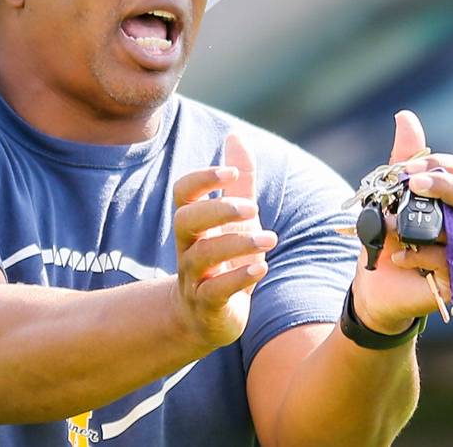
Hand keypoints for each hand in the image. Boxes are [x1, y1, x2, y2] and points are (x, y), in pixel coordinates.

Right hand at [170, 133, 277, 349]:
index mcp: (193, 223)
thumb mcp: (234, 219)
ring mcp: (193, 277)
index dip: (202, 178)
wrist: (205, 317)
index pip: (183, 193)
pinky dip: (237, 278)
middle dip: (217, 210)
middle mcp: (187, 247)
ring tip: (269, 239)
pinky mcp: (206, 305)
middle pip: (185, 220)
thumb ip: (239, 181)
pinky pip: (214, 291)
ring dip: (237, 244)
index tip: (230, 172)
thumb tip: (236, 135)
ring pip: (202, 256)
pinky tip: (261, 267)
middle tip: (253, 208)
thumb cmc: (221, 259)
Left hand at [352, 110, 452, 333]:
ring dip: (421, 226)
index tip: (409, 166)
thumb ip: (403, 160)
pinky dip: (419, 256)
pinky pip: (447, 262)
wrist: (377, 285)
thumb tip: (405, 115)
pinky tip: (397, 255)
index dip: (440, 165)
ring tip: (390, 228)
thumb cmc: (390, 236)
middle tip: (414, 182)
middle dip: (444, 186)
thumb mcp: (390, 196)